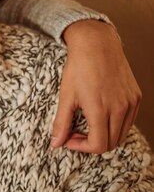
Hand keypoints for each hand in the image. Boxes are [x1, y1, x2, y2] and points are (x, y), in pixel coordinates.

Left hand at [53, 20, 140, 152]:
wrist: (96, 44)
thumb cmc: (79, 67)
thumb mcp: (66, 95)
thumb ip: (62, 122)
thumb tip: (55, 144)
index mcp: (101, 110)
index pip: (98, 145)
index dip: (81, 147)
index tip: (68, 139)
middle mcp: (120, 108)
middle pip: (111, 143)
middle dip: (91, 143)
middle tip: (74, 133)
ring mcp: (130, 103)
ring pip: (121, 134)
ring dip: (104, 136)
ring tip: (86, 124)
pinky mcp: (136, 97)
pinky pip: (128, 121)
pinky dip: (115, 125)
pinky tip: (100, 114)